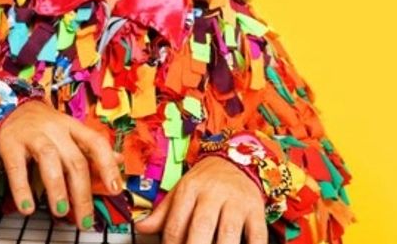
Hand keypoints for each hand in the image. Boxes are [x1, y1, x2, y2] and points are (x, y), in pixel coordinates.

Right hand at [0, 100, 123, 228]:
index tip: (115, 189)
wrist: (13, 107)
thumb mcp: (71, 131)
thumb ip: (92, 148)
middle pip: (74, 159)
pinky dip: (22, 189)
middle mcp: (56, 129)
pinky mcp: (10, 144)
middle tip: (85, 219)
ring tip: (60, 212)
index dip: (107, 165)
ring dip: (57, 189)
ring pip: (49, 160)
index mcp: (73, 127)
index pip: (96, 143)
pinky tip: (28, 207)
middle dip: (82, 192)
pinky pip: (17, 168)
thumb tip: (119, 161)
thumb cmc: (46, 126)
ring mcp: (32, 135)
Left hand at [134, 156, 267, 243]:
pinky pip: (256, 235)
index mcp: (189, 189)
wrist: (235, 161)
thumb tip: (140, 228)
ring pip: (229, 233)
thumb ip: (162, 213)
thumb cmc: (204, 182)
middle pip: (201, 228)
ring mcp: (236, 201)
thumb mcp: (181, 191)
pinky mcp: (256, 209)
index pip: (175, 224)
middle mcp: (212, 193)